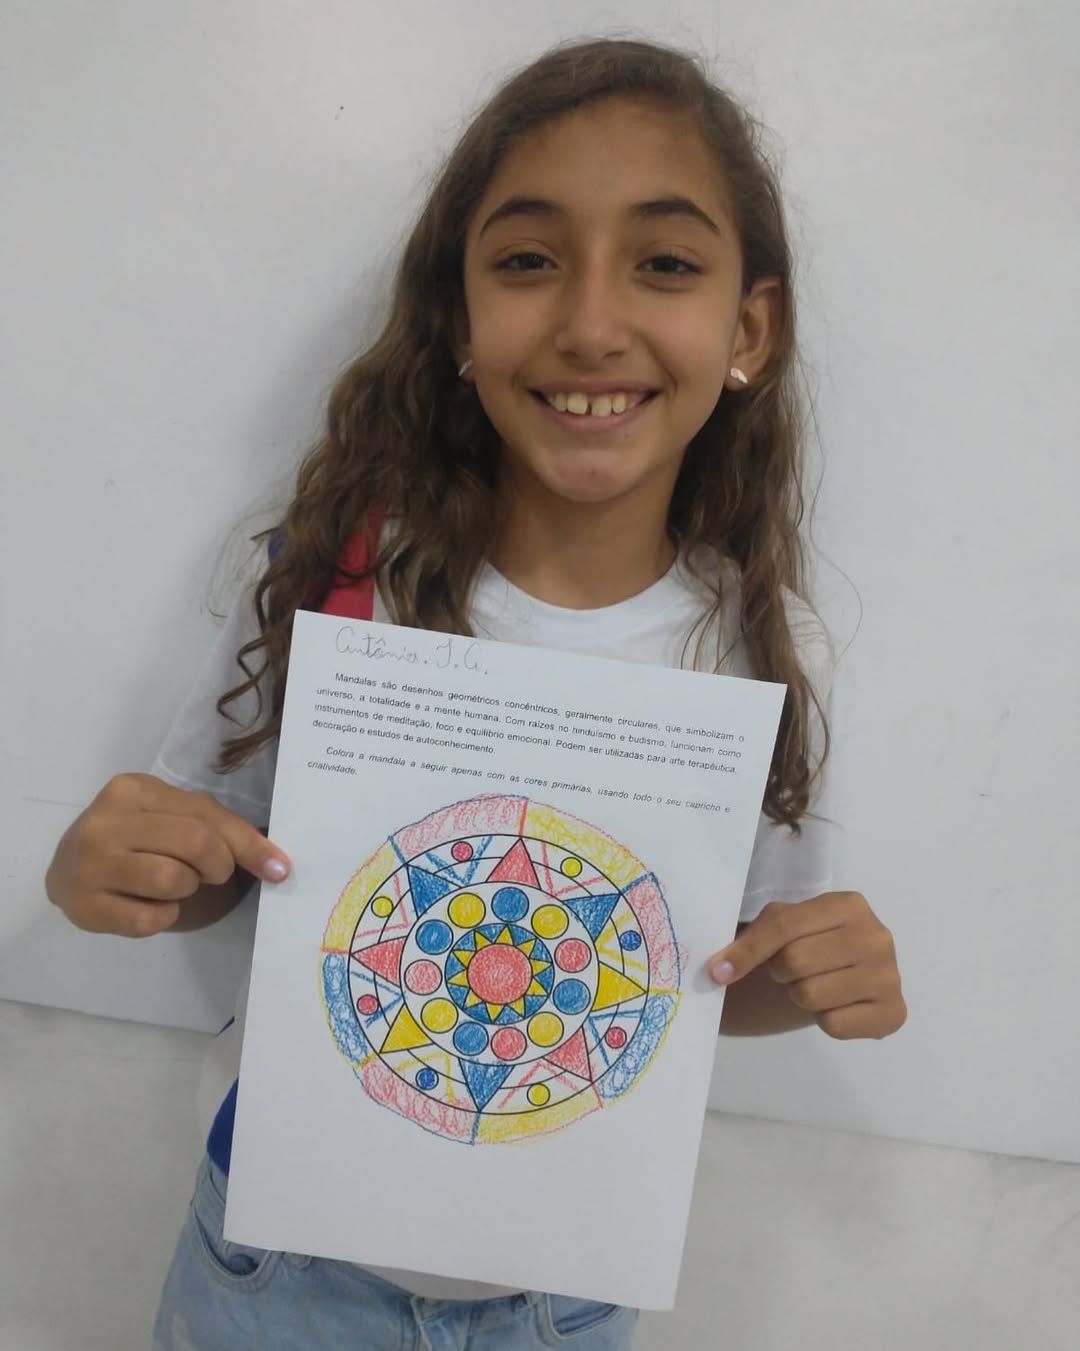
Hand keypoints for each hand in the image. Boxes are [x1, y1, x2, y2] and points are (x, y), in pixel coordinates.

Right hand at [45, 773, 290, 937]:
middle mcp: (106, 821)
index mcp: (133, 790)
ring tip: (175, 884)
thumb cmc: (137, 839)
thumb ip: (222, 830)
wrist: (70, 869)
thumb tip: (278, 865)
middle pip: (194, 843)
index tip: (279, 869)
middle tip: (210, 873)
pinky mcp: (84, 905)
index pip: (206, 816)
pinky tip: (152, 905)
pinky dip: (164, 916)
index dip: (248, 845)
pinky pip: (148, 919)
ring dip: (188, 889)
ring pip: (171, 880)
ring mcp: (90, 864)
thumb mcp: (174, 817)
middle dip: (218, 866)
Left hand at [708, 891, 906, 1039]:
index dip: (746, 951)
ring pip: (812, 995)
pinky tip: (835, 1005)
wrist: (840, 975)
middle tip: (790, 973)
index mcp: (849, 904)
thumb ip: (754, 937)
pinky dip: (825, 1020)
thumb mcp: (781, 926)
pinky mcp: (893, 1012)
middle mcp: (877, 936)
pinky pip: (834, 1024)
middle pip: (796, 961)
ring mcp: (890, 975)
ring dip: (801, 996)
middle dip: (781, 972)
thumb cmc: (806, 943)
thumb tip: (719, 970)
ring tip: (814, 985)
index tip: (718, 971)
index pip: (784, 926)